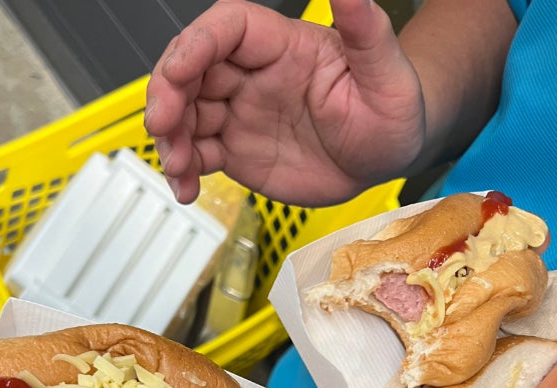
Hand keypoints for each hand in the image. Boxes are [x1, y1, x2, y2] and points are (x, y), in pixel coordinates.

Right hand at [145, 0, 423, 205]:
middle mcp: (253, 75)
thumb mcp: (389, 73)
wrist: (390, 158)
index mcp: (283, 46)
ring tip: (177, 167)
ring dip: (170, 137)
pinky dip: (184, 170)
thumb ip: (366, 29)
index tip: (180, 70)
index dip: (196, 44)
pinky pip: (199, 154)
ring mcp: (241, 112)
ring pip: (186, 113)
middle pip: (192, 68)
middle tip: (163, 123)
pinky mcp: (238, 150)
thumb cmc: (393, 110)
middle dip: (167, 92)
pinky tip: (186, 188)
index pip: (227, 29)